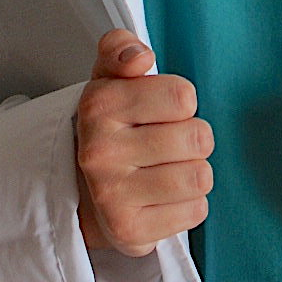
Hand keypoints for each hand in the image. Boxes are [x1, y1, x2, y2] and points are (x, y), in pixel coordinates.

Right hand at [74, 31, 213, 257]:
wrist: (81, 191)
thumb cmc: (110, 129)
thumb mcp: (109, 79)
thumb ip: (121, 49)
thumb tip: (139, 58)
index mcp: (98, 105)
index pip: (183, 96)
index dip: (181, 102)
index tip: (160, 111)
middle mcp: (100, 152)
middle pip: (198, 138)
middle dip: (192, 138)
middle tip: (168, 143)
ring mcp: (113, 196)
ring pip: (200, 177)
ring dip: (193, 172)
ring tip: (169, 169)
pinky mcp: (130, 232)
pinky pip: (196, 211)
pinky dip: (188, 204)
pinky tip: (164, 198)